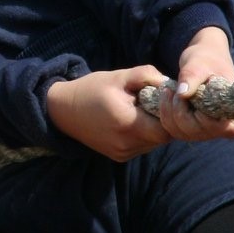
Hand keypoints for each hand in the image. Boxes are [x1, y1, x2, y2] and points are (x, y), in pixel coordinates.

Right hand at [45, 65, 173, 161]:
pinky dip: (144, 135)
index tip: (164, 98)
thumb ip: (146, 75)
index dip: (170, 114)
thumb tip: (170, 83)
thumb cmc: (92, 89)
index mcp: (127, 123)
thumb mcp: (119, 76)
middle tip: (155, 103)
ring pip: (153, 144)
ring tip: (142, 111)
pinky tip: (133, 121)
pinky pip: (142, 147)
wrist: (63, 110)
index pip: (166, 129)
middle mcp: (126, 144)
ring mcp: (122, 153)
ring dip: (154, 128)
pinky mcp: (119, 157)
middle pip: (162, 137)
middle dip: (164, 120)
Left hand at [155, 27, 233, 142]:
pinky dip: (165, 115)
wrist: (204, 59)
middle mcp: (223, 130)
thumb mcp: (199, 64)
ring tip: (168, 90)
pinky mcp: (194, 130)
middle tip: (170, 88)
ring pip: (180, 133)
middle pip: (192, 131)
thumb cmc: (207, 59)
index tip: (183, 89)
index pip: (212, 126)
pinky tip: (166, 98)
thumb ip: (192, 77)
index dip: (193, 111)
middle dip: (176, 110)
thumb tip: (182, 93)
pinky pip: (173, 130)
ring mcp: (208, 132)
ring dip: (167, 112)